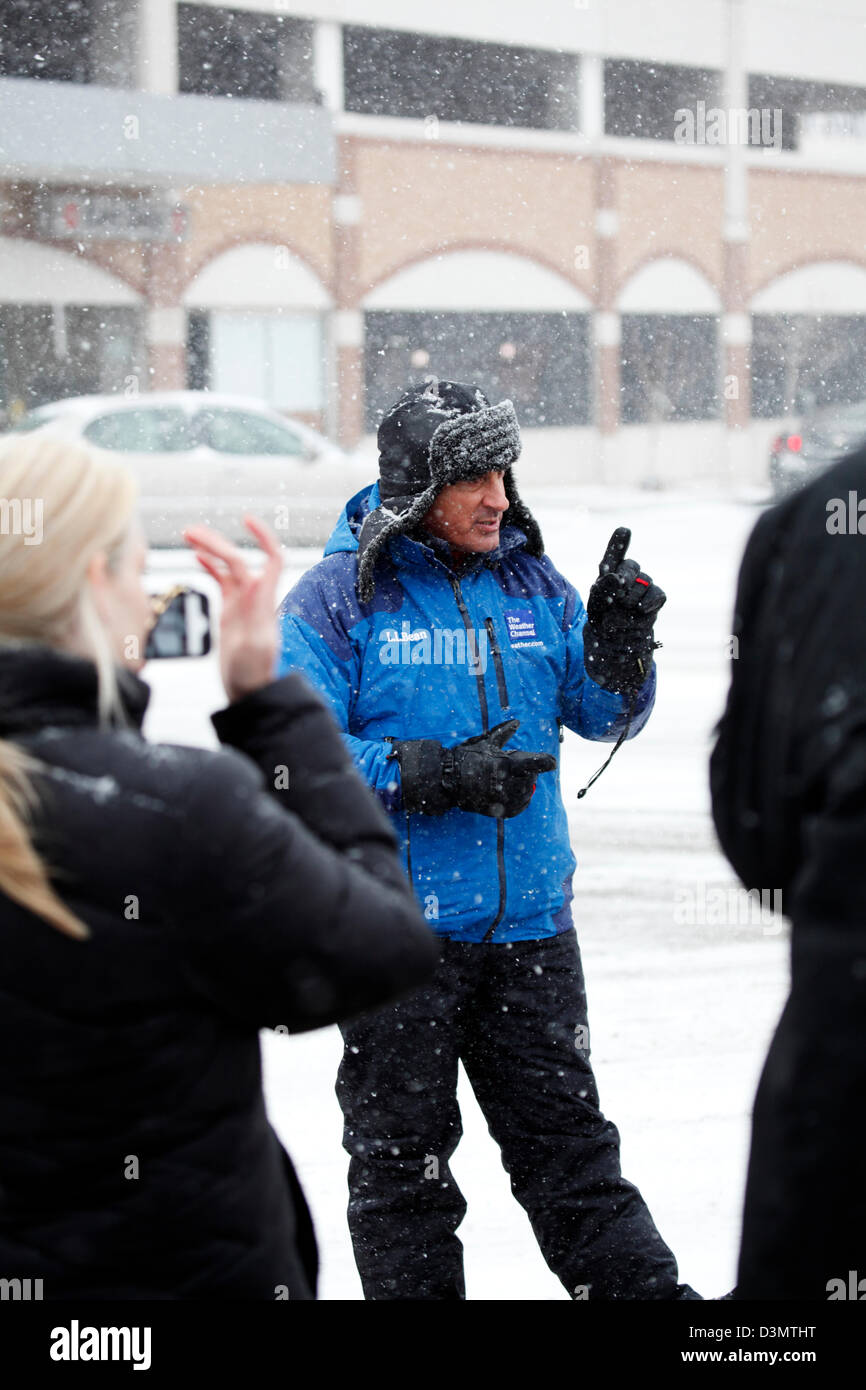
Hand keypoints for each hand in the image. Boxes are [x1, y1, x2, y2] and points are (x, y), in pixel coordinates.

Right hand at [183, 516, 283, 704]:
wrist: (248, 691)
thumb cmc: (252, 674)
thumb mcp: (254, 646)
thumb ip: (256, 614)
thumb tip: (256, 581)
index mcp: (263, 601)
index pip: (271, 558)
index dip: (262, 536)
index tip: (245, 520)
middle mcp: (255, 597)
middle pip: (238, 559)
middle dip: (217, 542)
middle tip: (189, 531)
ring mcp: (242, 603)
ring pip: (227, 567)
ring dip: (210, 550)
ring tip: (187, 535)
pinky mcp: (231, 610)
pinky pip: (221, 581)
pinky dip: (209, 567)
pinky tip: (195, 557)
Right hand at [391, 719, 556, 818]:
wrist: (447, 780)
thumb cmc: (467, 758)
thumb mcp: (485, 742)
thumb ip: (503, 733)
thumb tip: (517, 722)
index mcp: (505, 765)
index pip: (534, 764)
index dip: (545, 762)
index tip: (552, 762)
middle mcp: (506, 784)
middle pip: (531, 778)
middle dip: (527, 772)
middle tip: (515, 768)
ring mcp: (502, 799)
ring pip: (526, 793)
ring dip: (524, 786)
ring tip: (511, 779)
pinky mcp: (498, 810)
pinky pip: (518, 807)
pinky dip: (520, 801)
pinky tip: (514, 794)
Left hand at [584, 527, 665, 693]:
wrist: (616, 645)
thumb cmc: (603, 621)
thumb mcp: (597, 605)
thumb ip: (604, 588)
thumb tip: (616, 577)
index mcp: (609, 573)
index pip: (615, 554)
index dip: (619, 542)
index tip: (624, 530)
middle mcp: (628, 575)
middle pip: (630, 567)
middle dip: (623, 580)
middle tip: (616, 594)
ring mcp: (644, 585)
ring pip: (643, 583)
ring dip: (631, 600)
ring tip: (622, 614)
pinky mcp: (656, 598)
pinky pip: (657, 595)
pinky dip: (648, 604)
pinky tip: (640, 611)